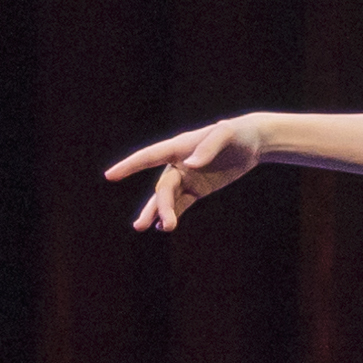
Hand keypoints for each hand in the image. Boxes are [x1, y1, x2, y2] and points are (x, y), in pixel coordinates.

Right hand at [107, 114, 267, 230]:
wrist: (252, 142)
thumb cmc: (236, 133)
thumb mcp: (225, 134)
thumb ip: (208, 147)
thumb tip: (191, 165)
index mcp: (177, 147)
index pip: (149, 157)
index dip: (130, 166)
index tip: (110, 176)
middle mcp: (177, 164)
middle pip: (164, 188)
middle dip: (162, 206)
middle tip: (164, 224)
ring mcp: (186, 178)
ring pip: (168, 198)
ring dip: (161, 213)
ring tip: (152, 228)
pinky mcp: (197, 189)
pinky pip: (181, 204)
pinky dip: (173, 214)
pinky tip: (161, 227)